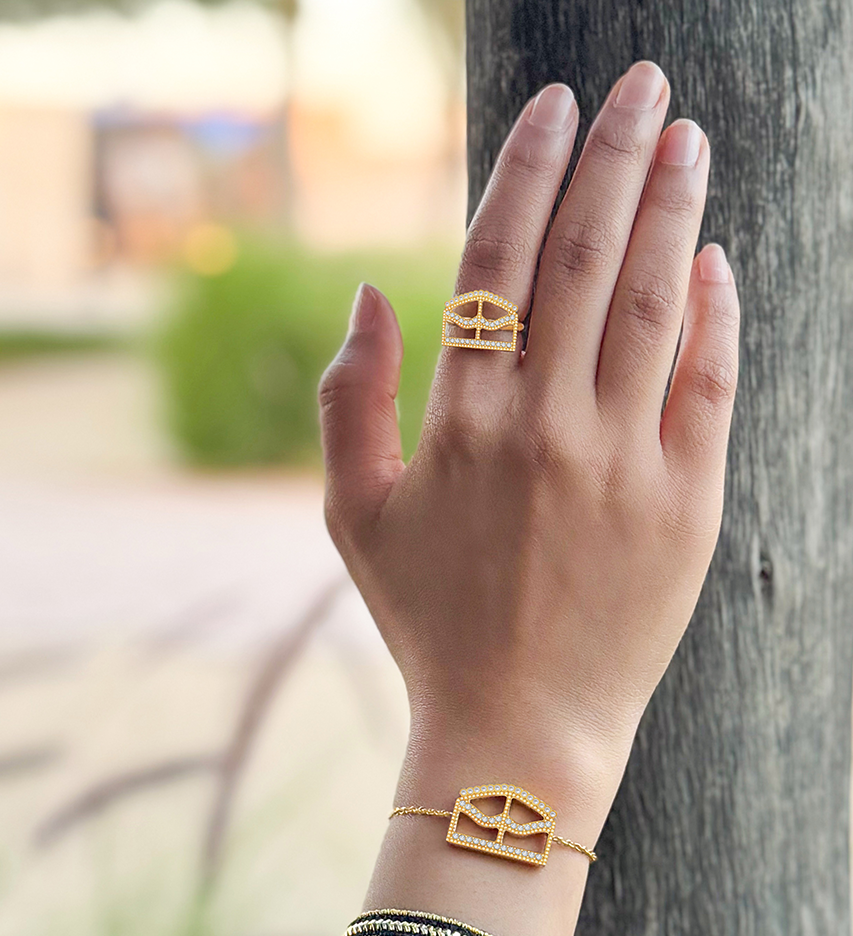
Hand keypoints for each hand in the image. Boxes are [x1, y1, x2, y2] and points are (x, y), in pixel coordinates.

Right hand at [319, 61, 740, 935]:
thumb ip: (349, 400)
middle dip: (612, 156)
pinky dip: (713, 314)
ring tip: (684, 136)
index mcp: (461, 424)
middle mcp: (545, 428)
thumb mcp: (352, 516)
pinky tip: (712, 257)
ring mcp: (624, 463)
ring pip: (653, 304)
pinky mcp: (688, 504)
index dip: (527, 173)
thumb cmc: (426, 621)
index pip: (498, 264)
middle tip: (638, 84)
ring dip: (670, 208)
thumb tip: (371, 293)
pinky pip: (708, 385)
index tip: (552, 106)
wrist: (516, 725)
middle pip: (583, 260)